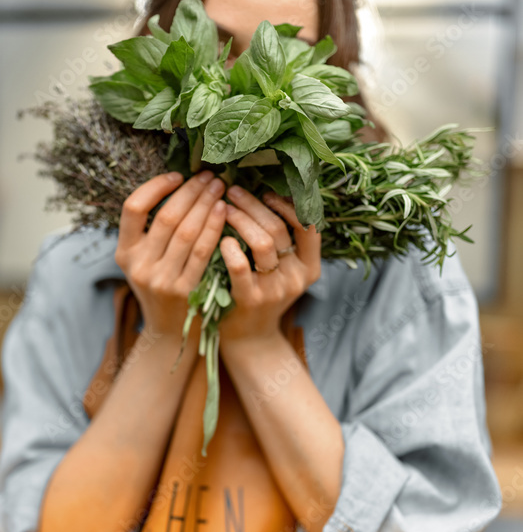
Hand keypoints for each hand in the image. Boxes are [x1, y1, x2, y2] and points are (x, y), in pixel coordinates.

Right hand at [115, 170, 225, 342]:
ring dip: (205, 204)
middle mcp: (139, 265)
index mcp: (124, 253)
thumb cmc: (161, 290)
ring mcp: (161, 279)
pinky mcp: (184, 290)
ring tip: (219, 188)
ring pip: (186, 231)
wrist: (168, 334)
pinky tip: (224, 212)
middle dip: (190, 191)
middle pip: (166, 216)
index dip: (156, 186)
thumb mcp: (144, 263)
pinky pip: (202, 251)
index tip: (178, 175)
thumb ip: (152, 234)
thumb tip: (179, 188)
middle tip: (209, 175)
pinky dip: (214, 227)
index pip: (133, 207)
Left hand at [217, 186, 321, 345]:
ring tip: (223, 209)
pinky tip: (221, 238)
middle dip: (254, 206)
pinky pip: (242, 268)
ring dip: (241, 220)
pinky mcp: (252, 300)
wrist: (251, 340)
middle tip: (232, 191)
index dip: (287, 205)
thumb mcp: (283, 271)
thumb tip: (267, 193)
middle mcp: (297, 277)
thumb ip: (282, 242)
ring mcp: (275, 290)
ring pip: (263, 243)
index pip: (307, 225)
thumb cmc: (262, 295)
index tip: (265, 192)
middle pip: (279, 229)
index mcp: (310, 266)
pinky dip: (231, 249)